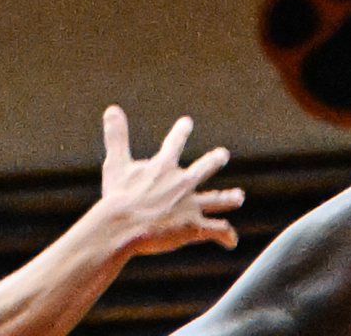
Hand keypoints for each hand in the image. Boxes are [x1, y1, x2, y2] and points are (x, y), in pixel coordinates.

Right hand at [97, 107, 243, 254]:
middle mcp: (182, 183)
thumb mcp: (116, 164)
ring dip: (229, 199)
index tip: (187, 122)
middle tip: (222, 154)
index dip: (180, 132)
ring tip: (239, 198)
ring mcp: (190, 204)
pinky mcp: (194, 225)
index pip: (174, 144)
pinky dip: (226, 236)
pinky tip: (232, 242)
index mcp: (164, 167)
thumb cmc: (117, 196)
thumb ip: (116, 137)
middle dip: (214, 160)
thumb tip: (111, 108)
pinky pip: (217, 230)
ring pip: (217, 200)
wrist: (122, 226)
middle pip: (204, 168)